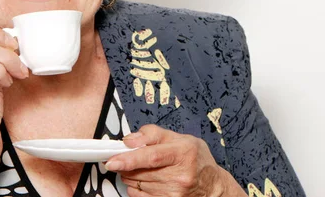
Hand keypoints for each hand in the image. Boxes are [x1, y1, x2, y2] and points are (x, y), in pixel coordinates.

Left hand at [105, 125, 244, 196]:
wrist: (212, 186)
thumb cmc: (195, 159)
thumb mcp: (179, 138)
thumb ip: (152, 134)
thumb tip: (129, 140)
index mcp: (182, 153)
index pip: (151, 157)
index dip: (129, 159)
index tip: (112, 160)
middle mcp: (179, 176)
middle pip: (140, 171)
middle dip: (126, 164)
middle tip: (126, 158)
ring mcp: (174, 193)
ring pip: (137, 184)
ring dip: (130, 175)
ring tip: (142, 168)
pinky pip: (139, 196)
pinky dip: (136, 187)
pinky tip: (145, 180)